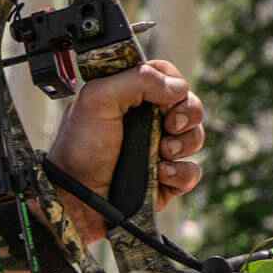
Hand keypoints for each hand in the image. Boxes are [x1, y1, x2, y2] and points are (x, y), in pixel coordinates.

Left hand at [45, 58, 206, 243]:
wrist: (77, 197)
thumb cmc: (80, 148)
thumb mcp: (97, 99)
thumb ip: (137, 79)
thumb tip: (178, 87)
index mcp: (130, 97)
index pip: (168, 75)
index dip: (173, 82)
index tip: (163, 96)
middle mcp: (147, 121)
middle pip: (190, 104)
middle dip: (188, 113)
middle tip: (170, 124)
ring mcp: (159, 150)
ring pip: (195, 137)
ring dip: (183, 143)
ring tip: (161, 153)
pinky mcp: (166, 179)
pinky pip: (191, 171)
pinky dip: (179, 173)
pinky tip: (159, 174)